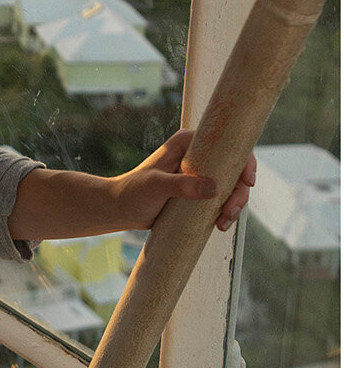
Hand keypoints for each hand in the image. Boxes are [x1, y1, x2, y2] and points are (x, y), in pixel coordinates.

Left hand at [111, 129, 255, 232]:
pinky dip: (226, 211)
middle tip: (230, 211)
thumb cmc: (132, 192)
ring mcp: (200, 174)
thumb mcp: (155, 186)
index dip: (243, 160)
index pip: (225, 144)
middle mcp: (197, 155)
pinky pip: (222, 199)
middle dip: (240, 191)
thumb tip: (214, 188)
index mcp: (187, 143)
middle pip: (234, 169)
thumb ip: (181, 185)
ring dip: (234, 205)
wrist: (120, 209)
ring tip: (223, 222)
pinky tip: (220, 224)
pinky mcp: (199, 192)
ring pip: (231, 186)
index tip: (247, 181)